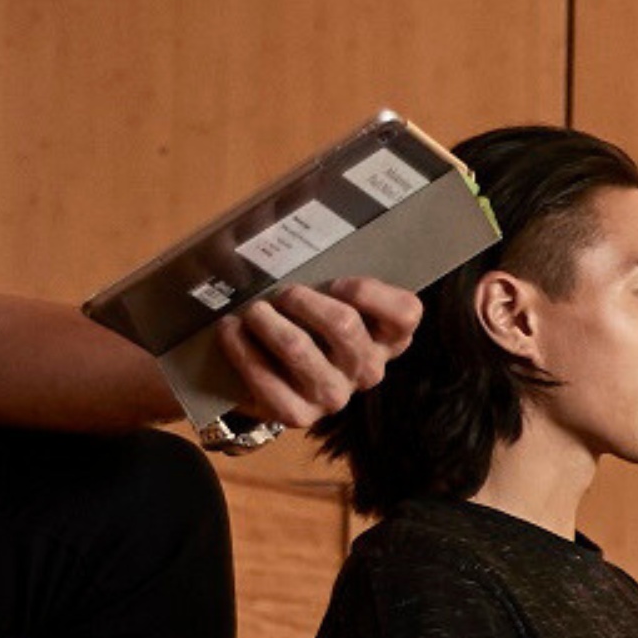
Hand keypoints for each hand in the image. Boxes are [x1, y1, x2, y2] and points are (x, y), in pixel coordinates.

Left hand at [204, 274, 420, 430]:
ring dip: (268, 322)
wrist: (276, 376)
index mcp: (387, 337)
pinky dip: (242, 350)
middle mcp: (368, 370)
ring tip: (253, 310)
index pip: (405, 314)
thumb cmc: (308, 323)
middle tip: (282, 292)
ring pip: (299, 349)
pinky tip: (231, 331)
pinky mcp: (299, 415)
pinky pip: (267, 381)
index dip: (372, 295)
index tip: (339, 281)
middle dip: (303, 301)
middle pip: (344, 326)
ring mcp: (334, 396)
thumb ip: (334, 273)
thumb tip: (292, 221)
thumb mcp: (332, 297)